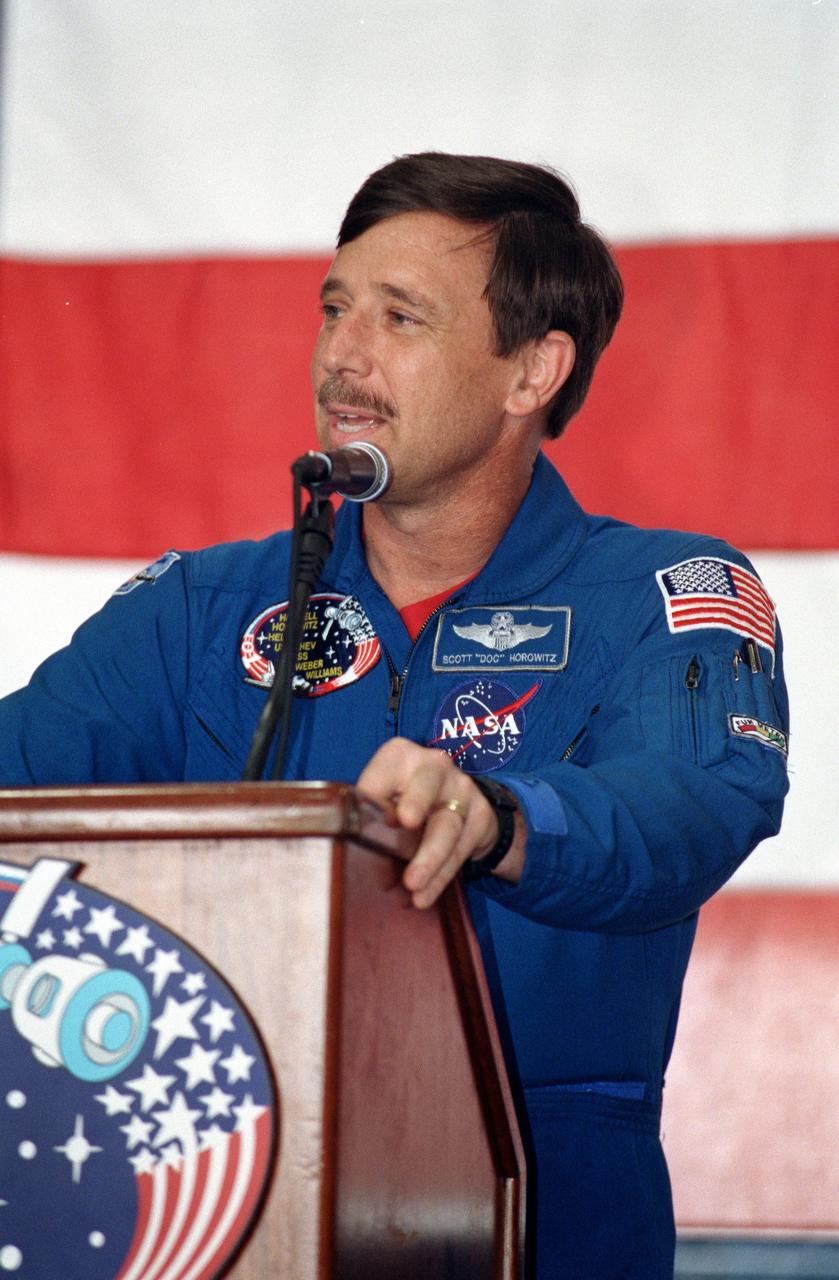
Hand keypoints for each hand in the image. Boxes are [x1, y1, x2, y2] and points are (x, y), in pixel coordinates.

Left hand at [357, 738, 520, 907]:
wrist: (460, 805)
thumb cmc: (406, 800)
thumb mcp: (386, 796)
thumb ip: (369, 813)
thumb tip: (348, 851)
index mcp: (400, 756)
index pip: (385, 770)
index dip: (376, 792)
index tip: (367, 812)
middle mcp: (435, 766)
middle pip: (427, 784)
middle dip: (417, 802)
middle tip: (406, 822)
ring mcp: (462, 791)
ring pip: (447, 825)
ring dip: (429, 858)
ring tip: (412, 885)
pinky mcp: (480, 818)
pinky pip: (459, 851)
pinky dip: (440, 878)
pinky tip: (425, 896)